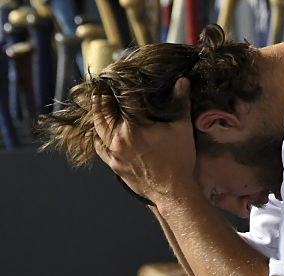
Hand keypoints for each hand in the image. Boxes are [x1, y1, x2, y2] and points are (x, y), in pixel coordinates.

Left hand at [92, 77, 196, 204]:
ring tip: (98, 101)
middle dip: (104, 94)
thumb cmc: (179, 160)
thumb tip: (182, 81)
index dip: (122, 82)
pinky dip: (97, 134)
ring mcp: (113, 151)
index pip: (125, 97)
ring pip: (98, 126)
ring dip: (97, 111)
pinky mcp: (113, 163)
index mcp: (135, 125)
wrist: (173, 191)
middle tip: (103, 83)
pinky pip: (99, 146)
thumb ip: (181, 102)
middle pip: (104, 109)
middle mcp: (119, 136)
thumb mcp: (182, 128)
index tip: (120, 73)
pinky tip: (99, 129)